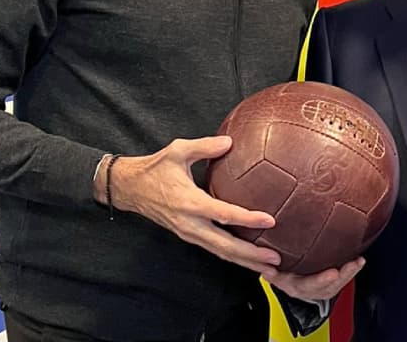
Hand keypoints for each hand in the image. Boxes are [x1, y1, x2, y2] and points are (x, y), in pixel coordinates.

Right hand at [106, 136, 281, 275]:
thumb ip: (204, 146)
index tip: (270, 220)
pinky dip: (233, 255)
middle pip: (225, 246)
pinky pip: (214, 249)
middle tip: (276, 258)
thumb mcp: (177, 150)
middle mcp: (190, 224)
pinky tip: (250, 257)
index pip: (223, 214)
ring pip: (220, 252)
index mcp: (189, 202)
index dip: (247, 219)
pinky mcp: (189, 236)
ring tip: (269, 265)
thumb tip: (230, 142)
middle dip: (251, 255)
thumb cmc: (155, 168)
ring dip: (245, 260)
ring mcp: (189, 233)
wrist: (130, 189)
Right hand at [265, 257, 364, 301]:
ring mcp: (320, 287)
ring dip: (350, 273)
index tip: (333, 273)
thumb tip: (266, 268)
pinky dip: (351, 271)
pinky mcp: (329, 283)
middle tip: (352, 264)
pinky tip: (358, 261)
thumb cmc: (280, 272)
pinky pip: (342, 280)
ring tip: (358, 262)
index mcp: (295, 286)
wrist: (287, 281)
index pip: (309, 285)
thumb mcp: (272, 273)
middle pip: (328, 286)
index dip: (321, 280)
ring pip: (337, 284)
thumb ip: (270, 272)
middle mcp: (309, 289)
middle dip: (343, 276)